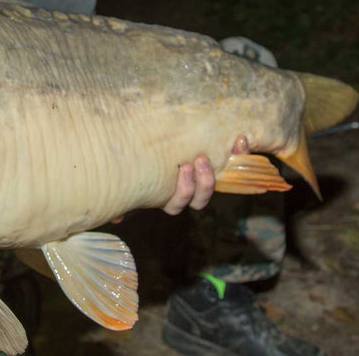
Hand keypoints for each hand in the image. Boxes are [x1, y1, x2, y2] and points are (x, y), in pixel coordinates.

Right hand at [112, 134, 248, 221]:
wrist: (151, 139)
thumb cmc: (137, 163)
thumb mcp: (129, 179)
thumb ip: (123, 195)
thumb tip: (117, 218)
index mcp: (166, 196)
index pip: (177, 204)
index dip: (183, 190)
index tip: (182, 168)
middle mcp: (186, 191)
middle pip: (199, 200)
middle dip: (203, 182)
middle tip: (199, 160)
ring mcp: (201, 178)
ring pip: (215, 186)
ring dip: (217, 172)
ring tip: (212, 152)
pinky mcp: (218, 164)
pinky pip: (233, 164)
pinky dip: (239, 154)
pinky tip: (241, 139)